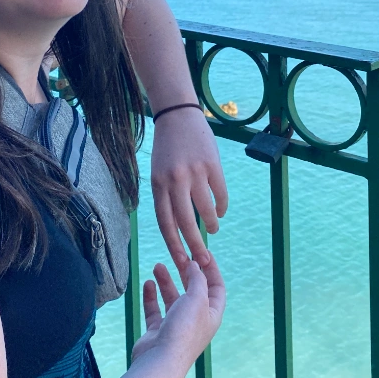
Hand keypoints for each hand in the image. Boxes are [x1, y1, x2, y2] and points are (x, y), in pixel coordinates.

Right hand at [131, 254, 224, 366]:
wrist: (160, 362)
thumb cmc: (184, 329)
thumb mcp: (197, 298)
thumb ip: (197, 279)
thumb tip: (195, 265)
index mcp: (211, 315)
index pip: (216, 287)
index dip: (212, 269)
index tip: (202, 251)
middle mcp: (196, 321)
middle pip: (193, 291)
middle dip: (185, 272)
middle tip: (177, 254)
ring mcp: (176, 327)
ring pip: (172, 299)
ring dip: (166, 281)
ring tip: (157, 265)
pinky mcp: (158, 332)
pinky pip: (155, 310)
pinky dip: (152, 296)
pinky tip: (148, 283)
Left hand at [150, 107, 227, 267]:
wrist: (178, 116)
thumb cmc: (167, 148)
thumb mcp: (158, 173)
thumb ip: (165, 196)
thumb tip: (178, 228)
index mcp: (158, 184)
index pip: (165, 222)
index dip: (174, 245)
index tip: (182, 261)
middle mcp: (175, 180)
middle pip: (186, 222)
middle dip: (196, 245)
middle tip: (204, 259)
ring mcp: (195, 173)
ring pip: (206, 210)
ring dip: (210, 225)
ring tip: (212, 229)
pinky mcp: (213, 165)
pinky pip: (220, 194)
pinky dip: (221, 207)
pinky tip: (219, 211)